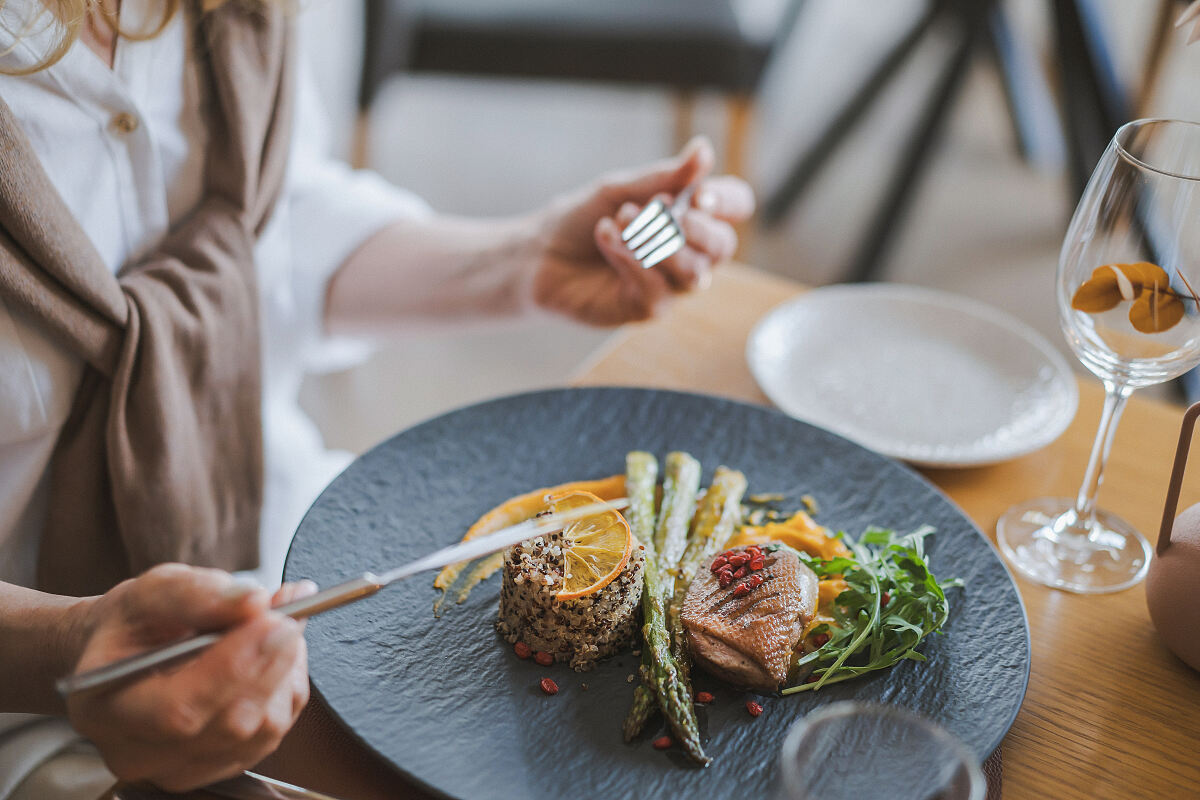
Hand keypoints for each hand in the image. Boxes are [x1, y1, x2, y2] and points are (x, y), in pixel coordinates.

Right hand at [65, 564, 314, 791]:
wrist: (124, 655)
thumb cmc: (133, 625)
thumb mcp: (151, 591)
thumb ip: (197, 593)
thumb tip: (253, 601)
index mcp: (107, 709)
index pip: (179, 708)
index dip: (236, 667)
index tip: (275, 620)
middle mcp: (139, 754)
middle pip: (231, 724)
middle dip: (271, 662)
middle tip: (287, 613)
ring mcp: (182, 769)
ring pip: (263, 729)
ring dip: (283, 671)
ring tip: (276, 624)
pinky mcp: (221, 766)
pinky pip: (274, 731)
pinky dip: (286, 686)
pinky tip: (273, 653)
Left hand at [531, 137, 754, 325]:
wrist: (538, 254)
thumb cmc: (581, 220)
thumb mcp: (619, 190)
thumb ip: (662, 177)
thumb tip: (703, 150)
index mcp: (690, 216)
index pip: (735, 206)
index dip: (726, 200)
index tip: (699, 194)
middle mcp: (688, 252)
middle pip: (723, 246)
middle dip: (696, 227)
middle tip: (660, 210)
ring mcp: (670, 284)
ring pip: (693, 273)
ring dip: (656, 242)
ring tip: (621, 219)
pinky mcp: (647, 308)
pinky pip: (657, 289)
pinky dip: (630, 259)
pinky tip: (606, 238)